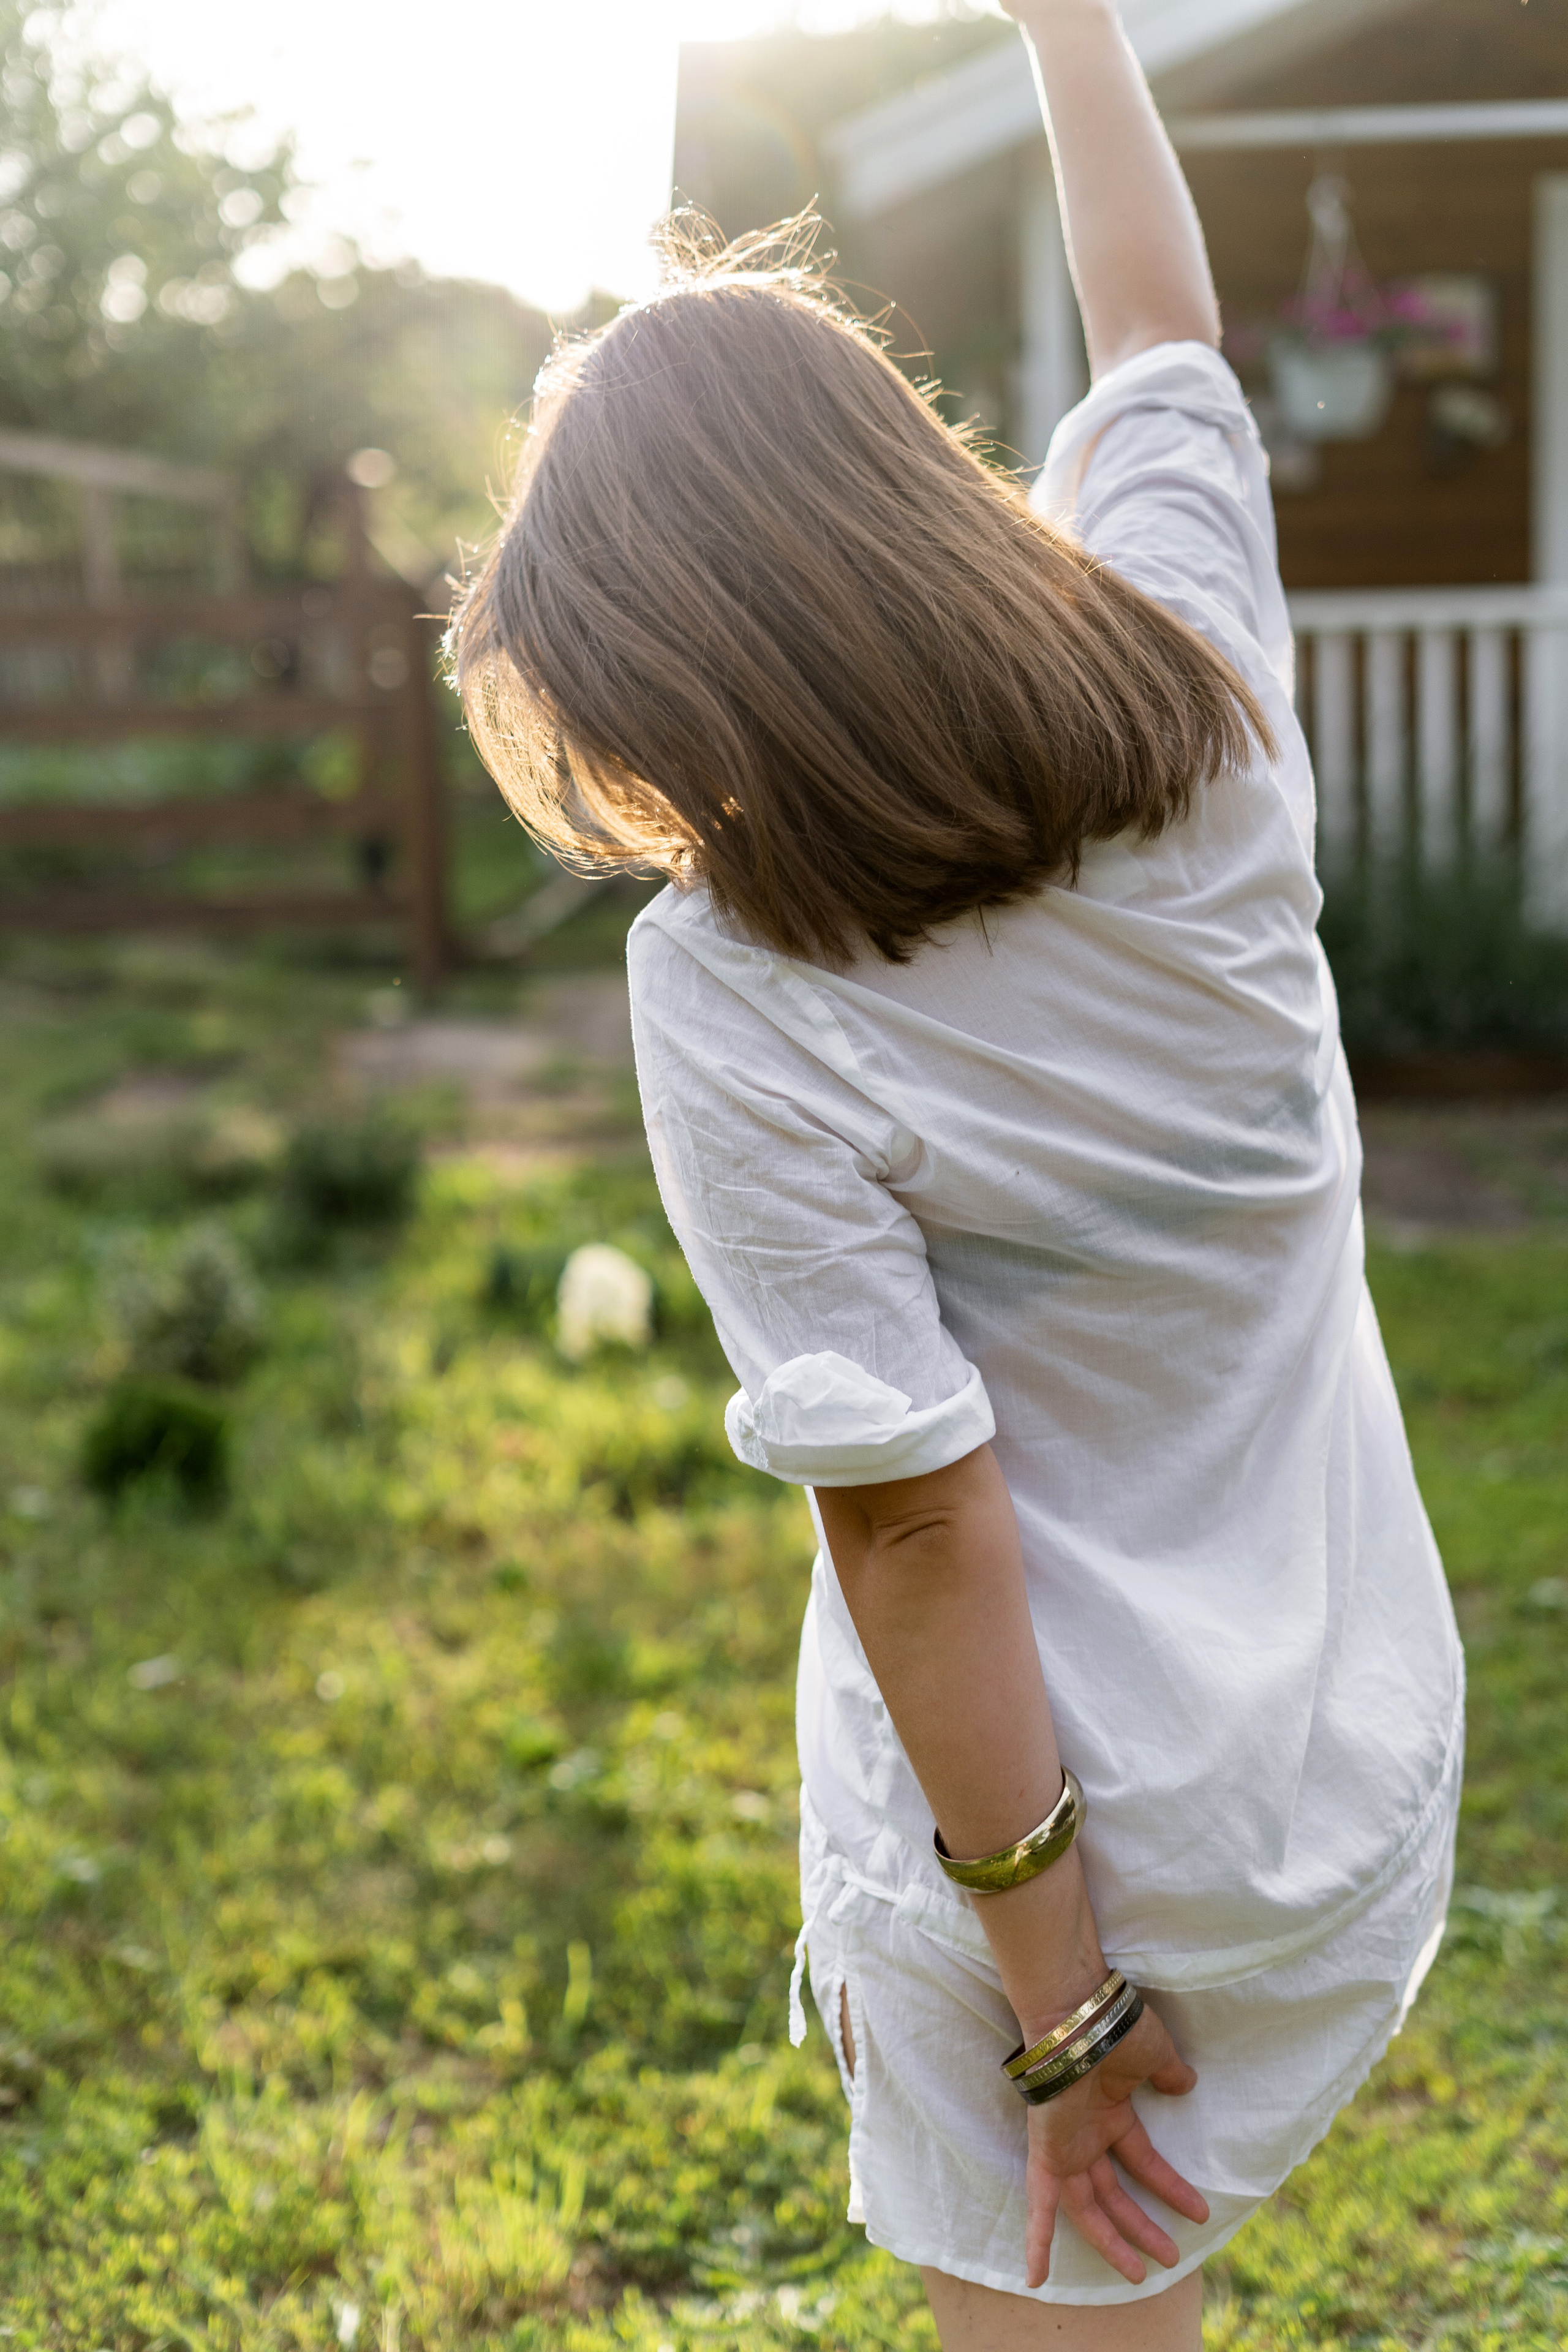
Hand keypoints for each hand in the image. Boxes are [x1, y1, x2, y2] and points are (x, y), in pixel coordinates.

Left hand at [1022, 2001, 1208, 2286]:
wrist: (1079, 2014)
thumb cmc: (1117, 2028)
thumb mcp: (1155, 2054)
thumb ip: (1169, 2073)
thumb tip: (1187, 2083)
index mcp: (1111, 2112)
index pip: (1144, 2161)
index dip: (1169, 2188)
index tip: (1199, 2211)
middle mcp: (1086, 2134)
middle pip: (1114, 2193)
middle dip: (1141, 2226)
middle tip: (1169, 2256)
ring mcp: (1064, 2146)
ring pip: (1087, 2208)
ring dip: (1110, 2241)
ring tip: (1138, 2273)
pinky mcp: (1047, 2153)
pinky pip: (1040, 2204)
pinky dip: (1037, 2240)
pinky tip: (1036, 2277)